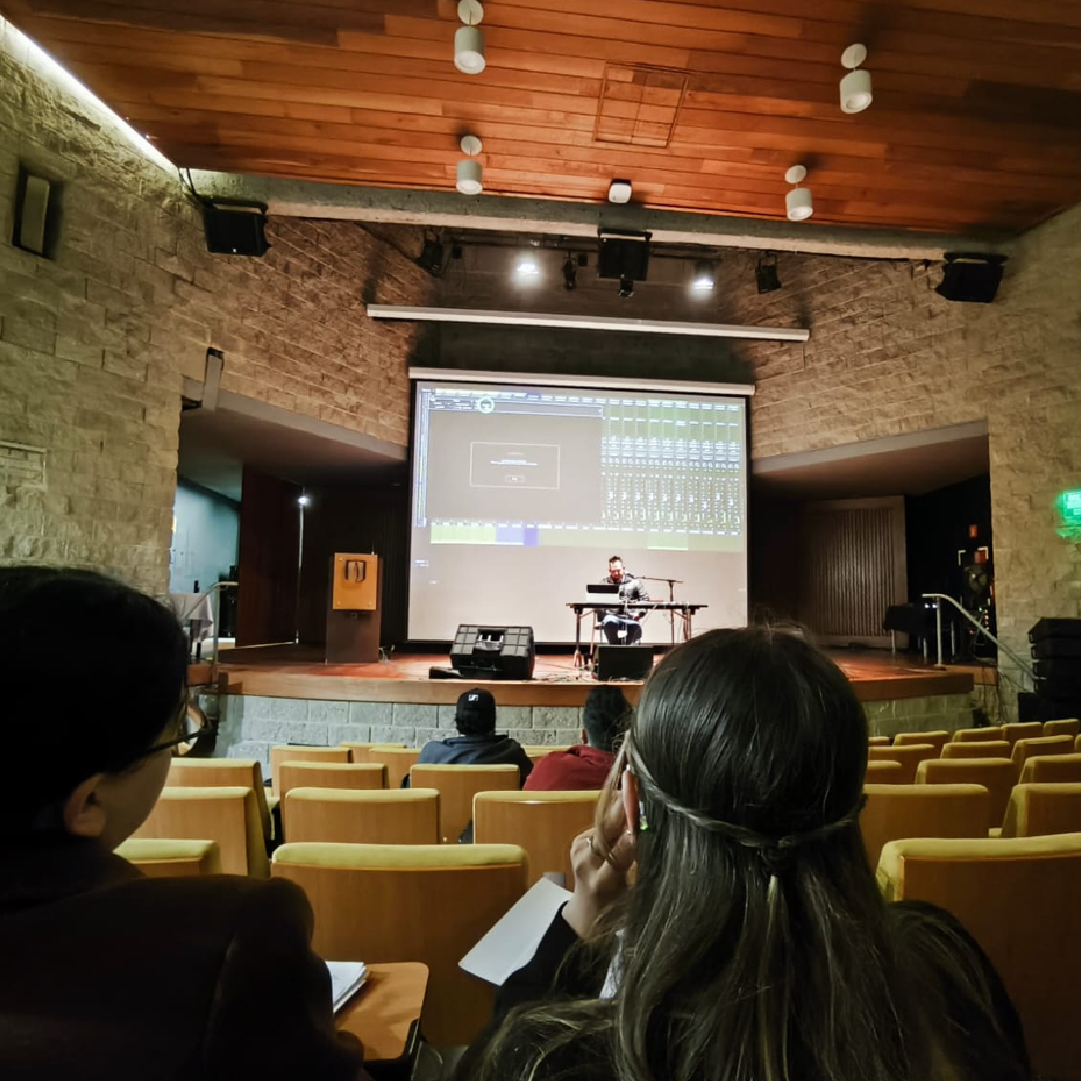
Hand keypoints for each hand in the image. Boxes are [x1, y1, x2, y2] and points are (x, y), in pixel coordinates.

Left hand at [562, 798, 635, 938]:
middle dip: (619, 811)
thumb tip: (651, 840)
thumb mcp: (634, 897)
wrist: (585, 915)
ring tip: (633, 788)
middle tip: (634, 788)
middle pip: (604, 833)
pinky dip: (613, 814)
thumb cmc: (617, 912)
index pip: (616, 858)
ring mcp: (578, 850)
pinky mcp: (577, 841)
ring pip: (601, 825)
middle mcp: (586, 863)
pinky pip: (599, 825)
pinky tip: (624, 800)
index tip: (639, 825)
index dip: (628, 842)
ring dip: (618, 807)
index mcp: (601, 883)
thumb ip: (640, 870)